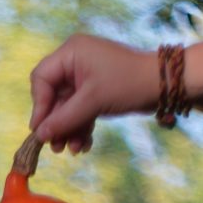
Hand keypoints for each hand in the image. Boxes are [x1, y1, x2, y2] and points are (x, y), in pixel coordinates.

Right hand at [28, 33, 154, 152]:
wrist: (163, 85)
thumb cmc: (128, 83)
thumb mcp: (93, 102)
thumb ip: (64, 119)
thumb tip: (39, 135)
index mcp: (71, 53)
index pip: (41, 78)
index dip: (39, 105)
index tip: (40, 130)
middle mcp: (75, 62)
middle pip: (53, 96)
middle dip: (56, 123)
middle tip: (56, 147)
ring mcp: (86, 77)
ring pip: (67, 107)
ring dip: (69, 129)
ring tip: (73, 150)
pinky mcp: (96, 91)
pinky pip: (80, 110)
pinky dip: (81, 127)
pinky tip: (85, 144)